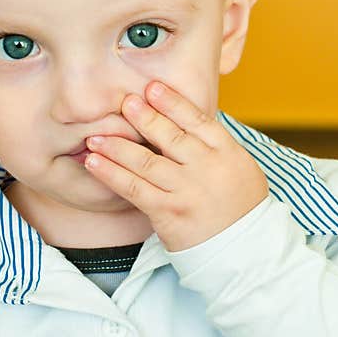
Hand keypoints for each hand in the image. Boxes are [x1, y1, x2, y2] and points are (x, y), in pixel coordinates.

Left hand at [83, 80, 269, 251]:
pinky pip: (134, 189)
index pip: (197, 120)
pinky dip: (111, 174)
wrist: (244, 249)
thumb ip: (213, 145)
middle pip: (170, 137)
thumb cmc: (240, 205)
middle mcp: (207, 168)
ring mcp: (186, 191)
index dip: (173, 102)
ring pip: (146, 162)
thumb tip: (181, 118)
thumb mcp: (239, 166)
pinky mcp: (168, 212)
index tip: (152, 87)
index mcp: (227, 152)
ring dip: (117, 146)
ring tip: (96, 135)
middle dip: (144, 117)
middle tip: (124, 102)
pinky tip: (94, 163)